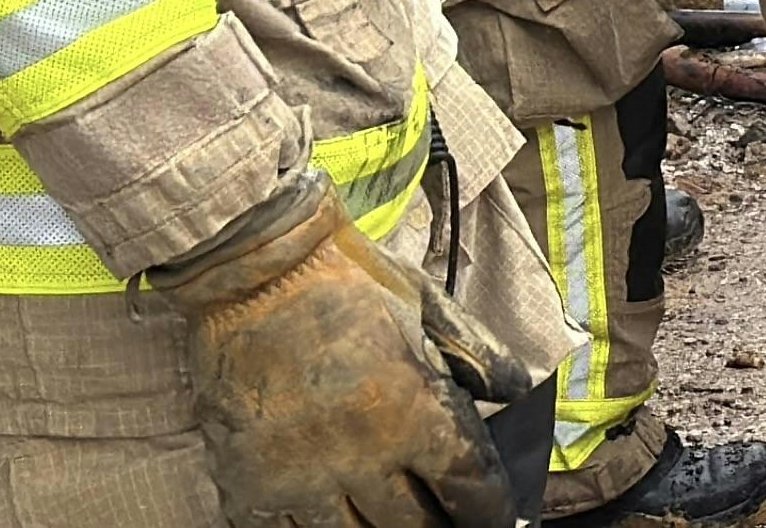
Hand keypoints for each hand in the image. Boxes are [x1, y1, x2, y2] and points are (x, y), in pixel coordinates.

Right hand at [158, 175, 523, 526]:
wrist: (250, 264)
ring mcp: (296, 474)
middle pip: (416, 526)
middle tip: (451, 524)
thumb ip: (477, 355)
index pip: (468, 486)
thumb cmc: (345, 278)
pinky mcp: (246, 480)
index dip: (491, 510)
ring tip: (394, 523)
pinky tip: (337, 522)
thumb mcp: (425, 303)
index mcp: (409, 408)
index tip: (499, 518)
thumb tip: (519, 393)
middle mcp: (356, 454)